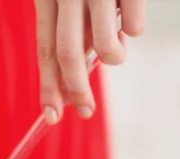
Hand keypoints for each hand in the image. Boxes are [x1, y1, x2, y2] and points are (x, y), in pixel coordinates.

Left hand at [35, 0, 145, 123]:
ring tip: (117, 52)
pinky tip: (131, 21)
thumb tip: (74, 74)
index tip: (51, 116)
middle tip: (84, 111)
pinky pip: (134, 22)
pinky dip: (134, 30)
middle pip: (66, 54)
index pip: (45, 50)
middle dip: (75, 90)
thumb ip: (72, 30)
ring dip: (113, 57)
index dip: (48, 86)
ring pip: (104, 43)